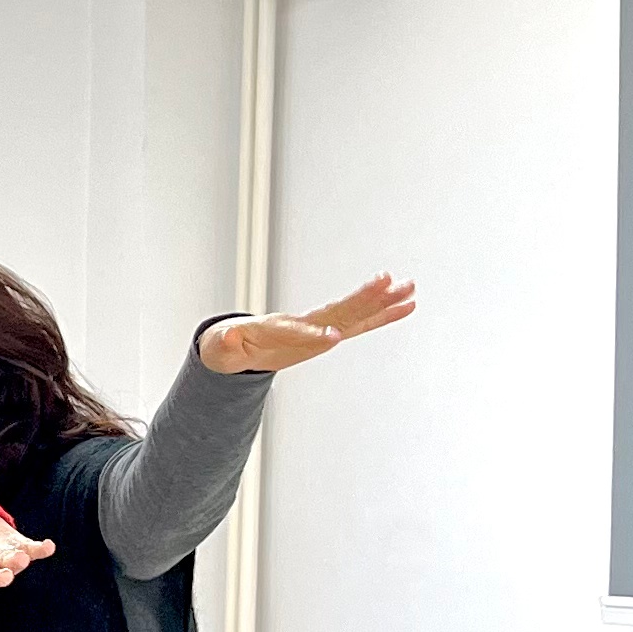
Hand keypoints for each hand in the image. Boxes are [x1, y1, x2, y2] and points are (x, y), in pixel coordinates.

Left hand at [202, 274, 415, 373]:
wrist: (233, 342)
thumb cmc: (227, 346)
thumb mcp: (221, 348)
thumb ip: (225, 343)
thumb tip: (227, 336)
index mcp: (279, 328)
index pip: (300, 330)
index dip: (315, 334)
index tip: (333, 338)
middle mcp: (306, 322)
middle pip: (337, 310)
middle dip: (362, 300)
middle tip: (389, 283)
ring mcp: (320, 325)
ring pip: (356, 312)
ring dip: (382, 301)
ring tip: (410, 287)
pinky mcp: (330, 332)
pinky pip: (362, 323)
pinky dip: (384, 316)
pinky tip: (408, 306)